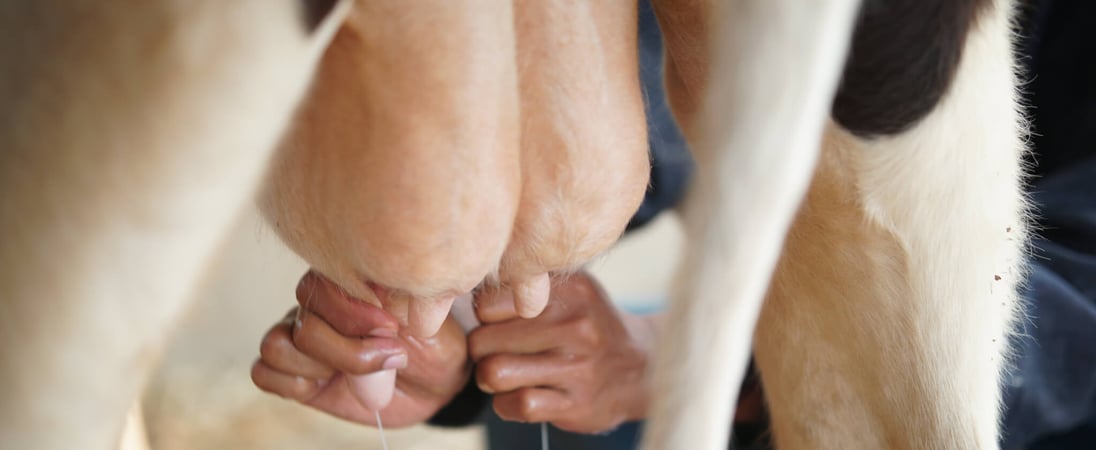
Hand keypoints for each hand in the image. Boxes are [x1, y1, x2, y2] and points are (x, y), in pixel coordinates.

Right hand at [251, 272, 469, 427]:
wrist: (436, 384)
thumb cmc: (433, 344)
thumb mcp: (426, 319)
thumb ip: (397, 302)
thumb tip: (373, 299)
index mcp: (345, 280)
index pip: (319, 287)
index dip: (352, 313)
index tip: (392, 326)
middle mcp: (316, 306)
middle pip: (302, 322)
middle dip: (347, 349)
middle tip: (390, 355)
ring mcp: (302, 339)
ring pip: (276, 346)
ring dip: (319, 366)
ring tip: (358, 374)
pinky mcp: (296, 374)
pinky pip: (264, 372)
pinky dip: (293, 383)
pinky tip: (327, 384)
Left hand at [468, 271, 656, 432]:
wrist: (640, 367)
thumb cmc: (588, 325)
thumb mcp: (570, 290)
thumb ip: (527, 285)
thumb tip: (469, 290)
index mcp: (569, 291)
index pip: (488, 302)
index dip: (483, 316)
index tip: (495, 322)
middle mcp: (576, 325)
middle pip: (483, 340)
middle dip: (480, 351)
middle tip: (494, 352)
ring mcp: (578, 367)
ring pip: (495, 372)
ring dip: (490, 379)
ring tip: (503, 374)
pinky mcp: (577, 403)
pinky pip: (518, 404)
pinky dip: (506, 405)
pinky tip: (518, 396)